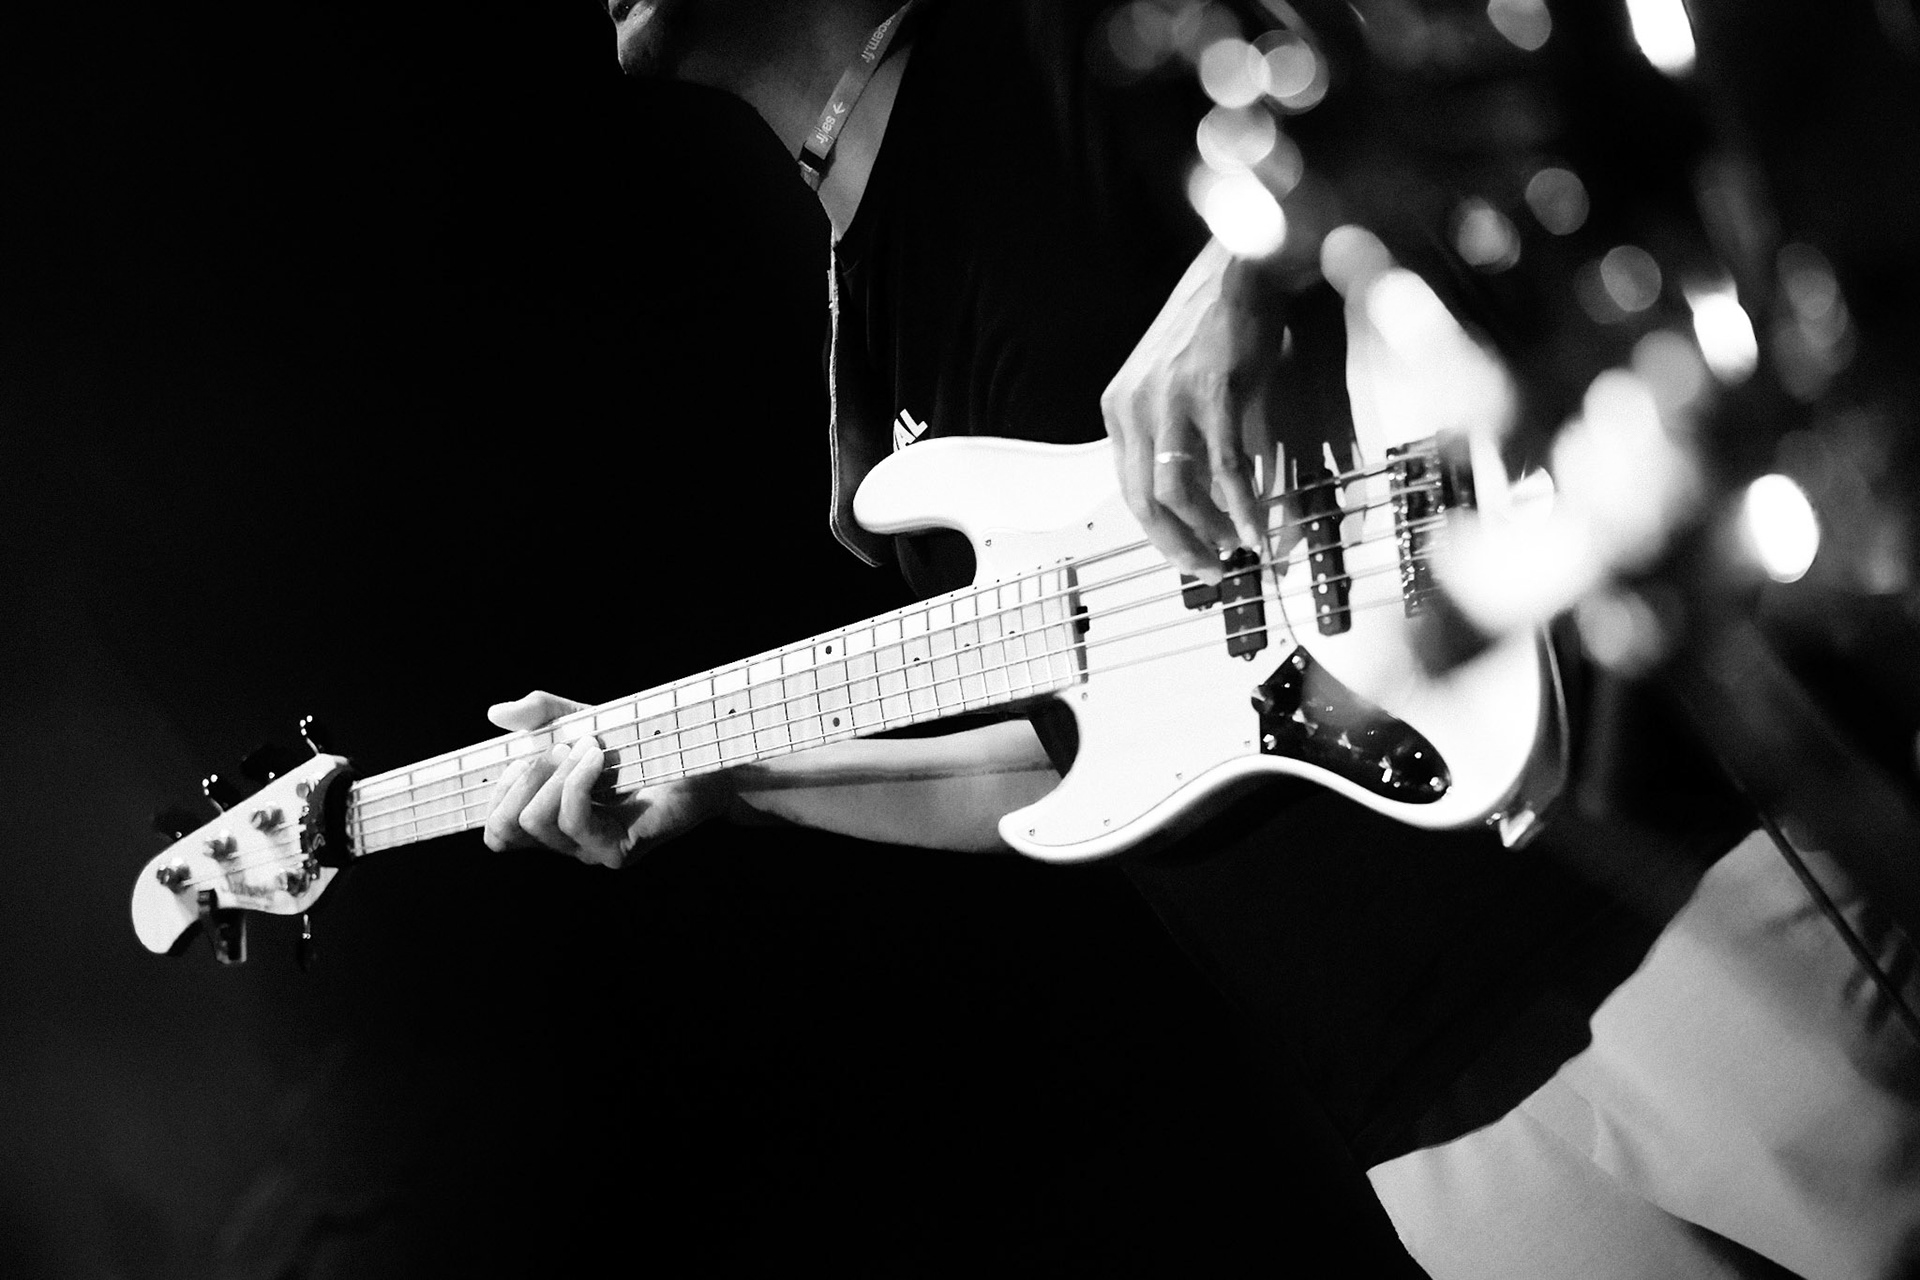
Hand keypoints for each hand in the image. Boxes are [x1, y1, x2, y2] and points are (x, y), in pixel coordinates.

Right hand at [480, 689, 731, 867]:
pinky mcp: (615, 851)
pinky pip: (572, 820)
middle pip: (504, 830)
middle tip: (557, 749)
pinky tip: (596, 757)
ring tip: (588, 747)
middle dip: (521, 780)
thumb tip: (495, 713)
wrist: (696, 758)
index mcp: (551, 820)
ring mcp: (588, 851)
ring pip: (536, 821)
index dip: (495, 795)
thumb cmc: (638, 745)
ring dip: (553, 773)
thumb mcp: (582, 721)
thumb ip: (540, 717)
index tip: (519, 756)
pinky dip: (577, 781)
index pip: (497, 833)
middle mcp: (564, 842)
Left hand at [1101, 238, 1270, 582]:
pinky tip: (1257, 527)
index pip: (1129, 489)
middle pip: (1146, 502)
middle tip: (1209, 571)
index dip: (1159, 533)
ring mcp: (1171, 400)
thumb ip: (1168, 435)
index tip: (1186, 556)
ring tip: (1235, 552)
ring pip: (1179, 492)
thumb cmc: (1211, 328)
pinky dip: (1241, 506)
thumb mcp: (1168, 382)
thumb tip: (1192, 497)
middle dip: (1179, 547)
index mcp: (1119, 407)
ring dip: (1209, 532)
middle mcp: (1135, 405)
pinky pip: (1225, 468)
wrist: (1243, 274)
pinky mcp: (1214, 394)